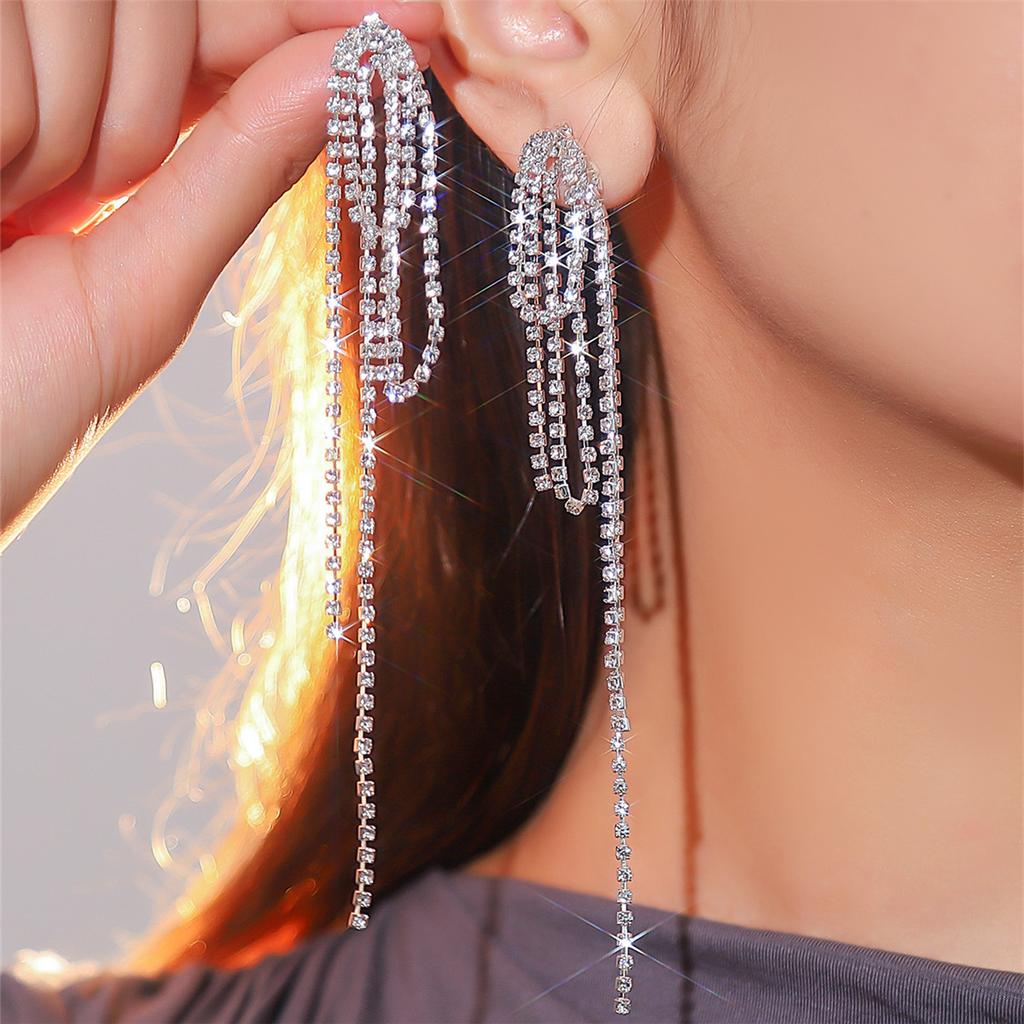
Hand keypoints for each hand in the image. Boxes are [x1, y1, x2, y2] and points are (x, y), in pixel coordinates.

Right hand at [0, 0, 440, 541]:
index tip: (422, 20)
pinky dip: (4, 117)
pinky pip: (2, 25)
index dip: (316, 15)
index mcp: (100, 133)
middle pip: (157, 0)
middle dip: (130, 101)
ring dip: (53, 119)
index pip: (229, 29)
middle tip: (48, 196)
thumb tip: (357, 69)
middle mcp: (35, 70)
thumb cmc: (1, 404)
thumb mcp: (134, 289)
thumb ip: (234, 170)